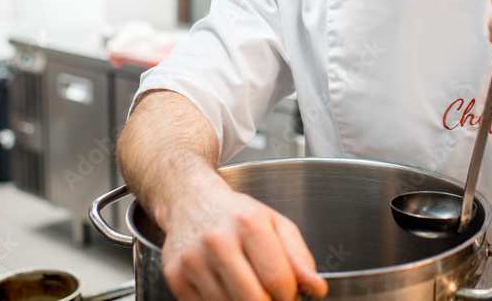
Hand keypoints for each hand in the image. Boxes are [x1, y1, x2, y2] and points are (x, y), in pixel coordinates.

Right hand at [159, 177, 327, 300]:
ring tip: (250, 288)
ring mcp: (193, 260)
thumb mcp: (275, 224)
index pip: (278, 279)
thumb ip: (299, 257)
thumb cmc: (235, 214)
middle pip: (254, 300)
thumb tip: (316, 288)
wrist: (189, 200)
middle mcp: (218, 240)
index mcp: (249, 223)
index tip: (290, 293)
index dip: (290, 295)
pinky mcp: (176, 277)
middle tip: (272, 296)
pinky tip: (228, 288)